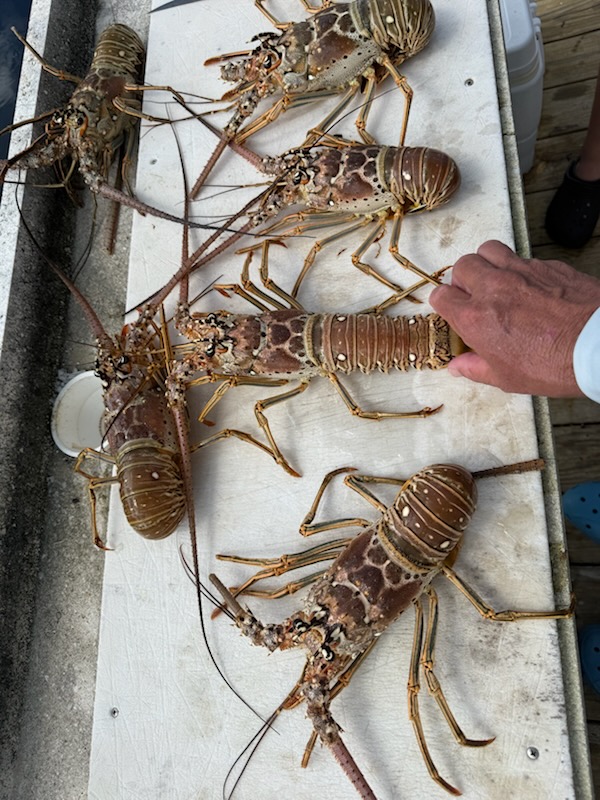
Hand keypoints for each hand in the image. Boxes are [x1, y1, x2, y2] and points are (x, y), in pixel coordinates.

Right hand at [429, 240, 599, 396]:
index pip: (441, 296)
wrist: (596, 344)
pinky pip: (523, 258)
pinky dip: (519, 268)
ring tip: (495, 280)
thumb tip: (458, 367)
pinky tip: (529, 286)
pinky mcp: (547, 265)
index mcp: (476, 318)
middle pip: (462, 266)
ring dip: (487, 262)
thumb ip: (476, 368)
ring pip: (489, 250)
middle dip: (463, 279)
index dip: (444, 304)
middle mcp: (493, 288)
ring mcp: (521, 272)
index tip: (452, 310)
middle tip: (473, 295)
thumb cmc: (554, 364)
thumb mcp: (506, 378)